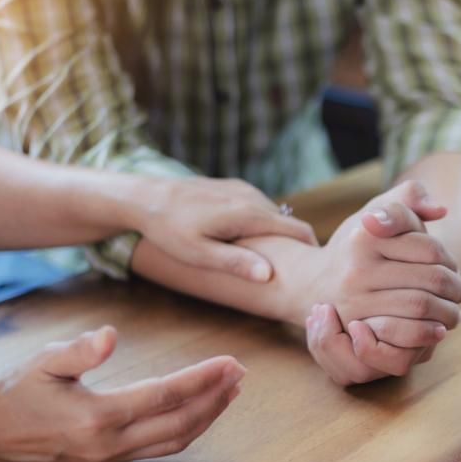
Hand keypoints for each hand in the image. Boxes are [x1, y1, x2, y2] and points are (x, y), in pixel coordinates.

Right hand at [0, 326, 243, 461]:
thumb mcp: (43, 362)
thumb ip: (79, 351)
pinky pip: (161, 448)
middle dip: (215, 398)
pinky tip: (203, 411)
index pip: (164, 396)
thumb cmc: (17, 390)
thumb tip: (110, 335)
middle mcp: (110, 443)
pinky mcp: (111, 461)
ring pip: (175, 440)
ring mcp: (112, 457)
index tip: (229, 362)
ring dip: (209, 415)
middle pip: (180, 423)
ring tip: (232, 391)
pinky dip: (189, 429)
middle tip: (240, 373)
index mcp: (97, 416)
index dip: (201, 379)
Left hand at [136, 176, 317, 281]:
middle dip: (293, 245)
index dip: (311, 250)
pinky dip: (259, 224)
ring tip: (268, 260)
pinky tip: (244, 241)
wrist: (144, 197)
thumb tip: (269, 275)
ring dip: (274, 235)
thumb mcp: (200, 254)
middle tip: (293, 272)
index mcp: (249, 214)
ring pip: (272, 216)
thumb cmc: (169, 230)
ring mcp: (242, 189)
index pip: (297, 230)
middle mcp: (251, 197)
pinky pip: (257, 208)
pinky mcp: (232, 187)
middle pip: (287, 223)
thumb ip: (236, 263)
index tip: (316, 270)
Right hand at [304, 181, 460, 384]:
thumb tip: (440, 210)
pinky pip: (406, 333)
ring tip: (453, 312)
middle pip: (431, 278)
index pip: (429, 248)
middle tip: (458, 292)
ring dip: (448, 312)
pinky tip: (437, 330)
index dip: (449, 259)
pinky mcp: (357, 328)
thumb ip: (409, 196)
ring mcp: (355, 300)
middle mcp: (357, 268)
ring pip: (422, 306)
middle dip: (455, 287)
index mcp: (365, 235)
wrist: (316, 284)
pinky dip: (429, 333)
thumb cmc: (359, 245)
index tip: (451, 267)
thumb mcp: (378, 211)